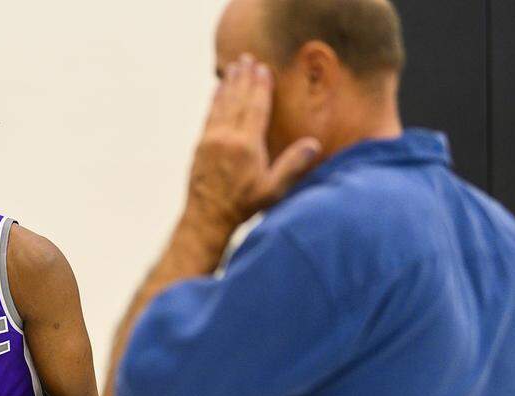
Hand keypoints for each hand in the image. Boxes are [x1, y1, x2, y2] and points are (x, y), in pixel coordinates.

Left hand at [187, 53, 321, 228]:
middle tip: (247, 58)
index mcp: (247, 146)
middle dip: (244, 78)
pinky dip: (215, 100)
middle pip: (238, 100)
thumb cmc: (243, 206)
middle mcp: (227, 138)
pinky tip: (217, 90)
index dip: (260, 87)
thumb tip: (313, 143)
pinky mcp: (201, 146)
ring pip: (222, 104)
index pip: (256, 108)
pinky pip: (209, 115)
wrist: (207, 217)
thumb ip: (292, 166)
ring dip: (229, 84)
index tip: (263, 69)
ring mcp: (211, 140)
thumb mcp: (273, 190)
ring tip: (234, 66)